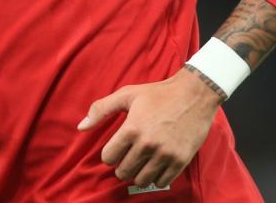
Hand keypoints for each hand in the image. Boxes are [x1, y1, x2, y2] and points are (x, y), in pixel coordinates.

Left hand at [77, 67, 222, 187]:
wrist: (195, 94)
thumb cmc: (159, 93)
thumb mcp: (127, 94)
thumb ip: (101, 109)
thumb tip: (81, 127)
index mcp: (131, 128)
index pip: (108, 158)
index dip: (110, 154)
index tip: (118, 148)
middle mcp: (147, 144)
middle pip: (123, 172)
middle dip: (123, 165)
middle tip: (130, 155)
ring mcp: (165, 154)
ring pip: (141, 180)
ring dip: (139, 173)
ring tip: (143, 162)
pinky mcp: (180, 160)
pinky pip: (162, 181)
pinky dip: (157, 176)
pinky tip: (157, 164)